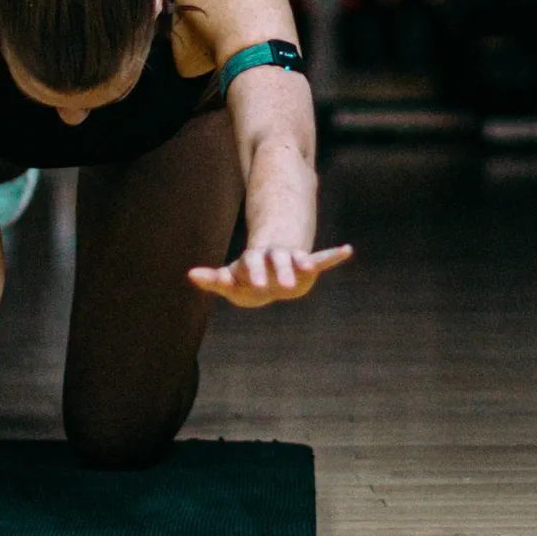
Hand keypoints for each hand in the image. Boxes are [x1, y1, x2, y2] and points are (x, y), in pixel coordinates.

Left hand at [188, 244, 353, 308]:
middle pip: (277, 260)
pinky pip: (322, 259)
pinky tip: (346, 250)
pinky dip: (333, 256)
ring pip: (298, 259)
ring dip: (304, 262)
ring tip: (310, 265)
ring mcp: (291, 259)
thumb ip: (211, 278)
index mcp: (253, 260)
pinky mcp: (307, 265)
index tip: (256, 284)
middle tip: (284, 286)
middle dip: (280, 271)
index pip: (252, 263)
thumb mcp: (228, 282)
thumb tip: (190, 273)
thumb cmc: (245, 280)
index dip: (254, 271)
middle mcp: (273, 256)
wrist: (267, 275)